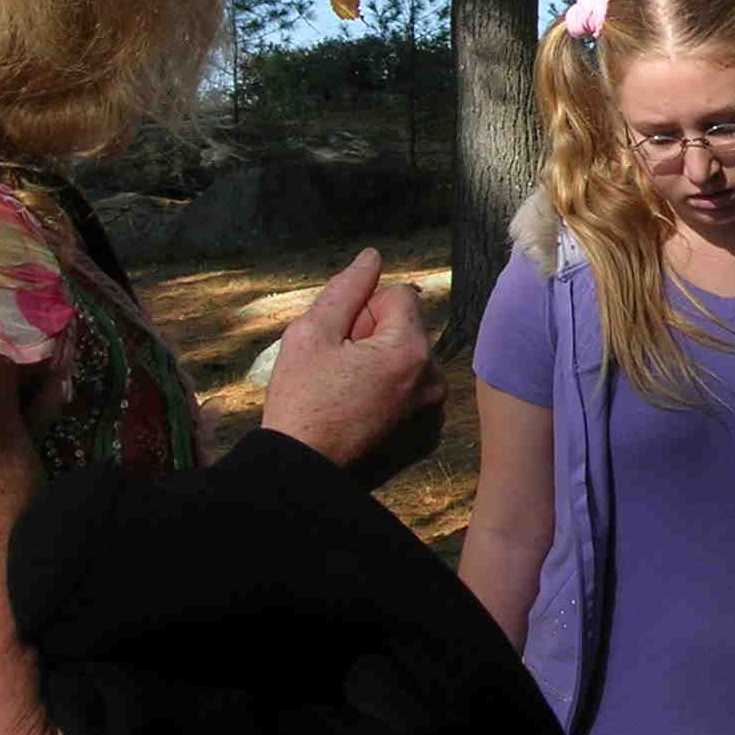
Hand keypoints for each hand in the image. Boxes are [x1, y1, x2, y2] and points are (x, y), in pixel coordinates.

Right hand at [260, 248, 446, 488]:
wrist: (300, 477)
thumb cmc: (300, 404)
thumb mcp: (310, 334)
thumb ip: (346, 289)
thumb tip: (372, 257)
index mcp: (411, 351)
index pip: (398, 297)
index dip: (361, 312)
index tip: (338, 342)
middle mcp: (434, 382)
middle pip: (405, 331)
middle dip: (372, 340)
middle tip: (335, 372)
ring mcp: (433, 414)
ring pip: (408, 364)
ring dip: (380, 369)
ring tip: (344, 397)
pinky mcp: (425, 440)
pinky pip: (411, 398)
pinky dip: (389, 399)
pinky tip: (357, 418)